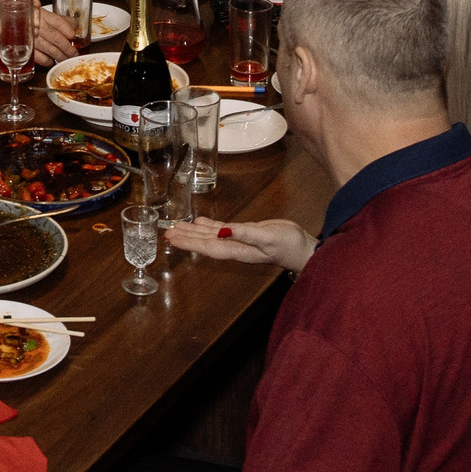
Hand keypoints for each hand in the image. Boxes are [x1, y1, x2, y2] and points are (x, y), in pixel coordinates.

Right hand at [30, 6, 76, 65]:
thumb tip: (73, 25)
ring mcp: (30, 39)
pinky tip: (52, 61)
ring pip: (50, 50)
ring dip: (61, 56)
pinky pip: (40, 58)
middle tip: (74, 53)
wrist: (9, 24)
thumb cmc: (28, 20)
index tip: (73, 36)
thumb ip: (56, 19)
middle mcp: (36, 26)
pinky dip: (48, 61)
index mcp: (41, 15)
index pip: (57, 22)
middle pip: (56, 38)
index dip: (67, 30)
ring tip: (66, 59)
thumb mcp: (42, 14)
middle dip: (68, 48)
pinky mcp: (26, 50)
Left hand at [165, 217, 316, 272]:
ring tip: (177, 227)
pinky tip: (200, 222)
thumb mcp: (267, 237)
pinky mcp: (246, 233)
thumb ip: (244, 234)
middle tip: (167, 233)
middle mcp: (234, 246)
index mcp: (236, 249)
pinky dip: (210, 225)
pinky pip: (222, 230)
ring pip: (211, 235)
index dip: (188, 242)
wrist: (303, 248)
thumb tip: (222, 232)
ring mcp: (239, 241)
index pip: (206, 246)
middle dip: (185, 238)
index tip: (171, 239)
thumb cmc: (288, 244)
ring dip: (194, 232)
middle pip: (204, 242)